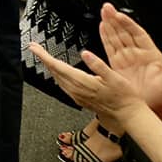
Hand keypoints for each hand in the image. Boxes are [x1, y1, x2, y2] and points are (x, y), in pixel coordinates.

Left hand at [26, 42, 144, 122]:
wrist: (128, 114)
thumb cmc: (124, 96)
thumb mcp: (114, 77)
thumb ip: (98, 65)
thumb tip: (85, 53)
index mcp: (82, 82)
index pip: (57, 66)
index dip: (44, 56)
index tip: (34, 47)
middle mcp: (76, 90)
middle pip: (54, 72)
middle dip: (43, 59)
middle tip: (36, 48)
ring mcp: (77, 96)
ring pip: (57, 79)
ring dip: (50, 67)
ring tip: (45, 57)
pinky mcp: (80, 99)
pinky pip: (63, 86)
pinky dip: (58, 76)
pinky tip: (59, 72)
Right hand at [96, 3, 161, 113]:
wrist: (156, 108)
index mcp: (150, 54)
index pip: (137, 34)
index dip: (129, 24)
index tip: (120, 15)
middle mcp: (137, 54)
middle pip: (125, 32)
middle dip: (116, 19)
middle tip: (107, 8)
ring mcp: (127, 59)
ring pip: (116, 38)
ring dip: (110, 25)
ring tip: (103, 13)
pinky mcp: (118, 66)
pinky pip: (110, 49)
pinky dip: (105, 38)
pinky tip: (101, 28)